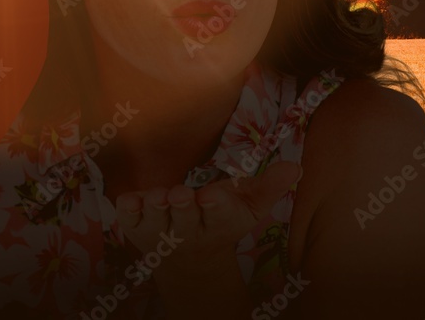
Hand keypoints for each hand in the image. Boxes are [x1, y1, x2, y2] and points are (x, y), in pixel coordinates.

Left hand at [115, 161, 301, 279]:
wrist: (188, 257)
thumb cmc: (220, 220)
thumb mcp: (249, 207)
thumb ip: (269, 187)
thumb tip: (295, 167)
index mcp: (218, 222)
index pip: (220, 215)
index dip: (216, 205)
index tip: (212, 196)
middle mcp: (188, 230)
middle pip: (186, 218)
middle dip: (183, 206)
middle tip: (180, 194)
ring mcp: (160, 229)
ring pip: (156, 219)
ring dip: (156, 207)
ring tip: (158, 196)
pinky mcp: (136, 227)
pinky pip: (128, 218)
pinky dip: (128, 209)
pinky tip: (131, 201)